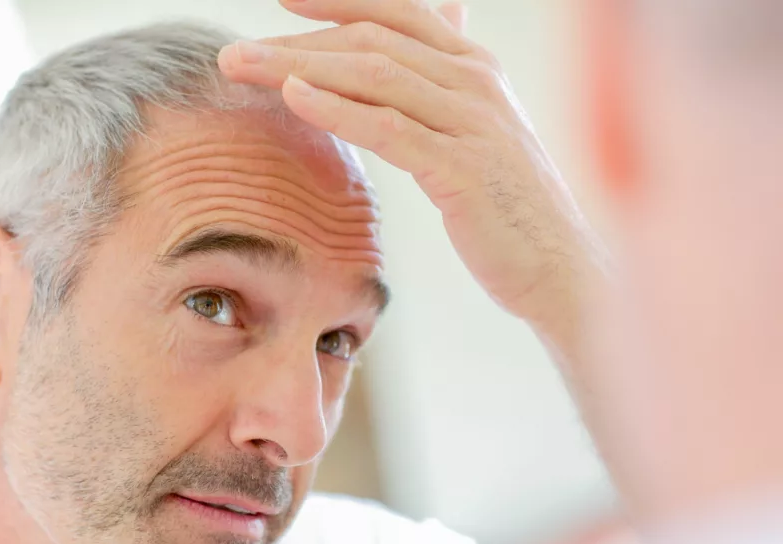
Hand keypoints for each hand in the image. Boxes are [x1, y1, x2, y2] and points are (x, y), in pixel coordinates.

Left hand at [218, 0, 599, 325]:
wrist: (559, 266)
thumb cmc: (509, 205)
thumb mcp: (483, 129)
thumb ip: (453, 77)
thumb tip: (448, 20)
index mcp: (476, 67)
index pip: (398, 12)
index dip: (338, 0)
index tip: (282, 0)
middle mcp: (476, 80)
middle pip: (372, 40)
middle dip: (297, 41)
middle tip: (235, 54)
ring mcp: (473, 120)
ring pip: (374, 75)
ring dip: (300, 67)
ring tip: (243, 68)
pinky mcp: (463, 167)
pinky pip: (390, 127)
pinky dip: (338, 107)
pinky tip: (294, 97)